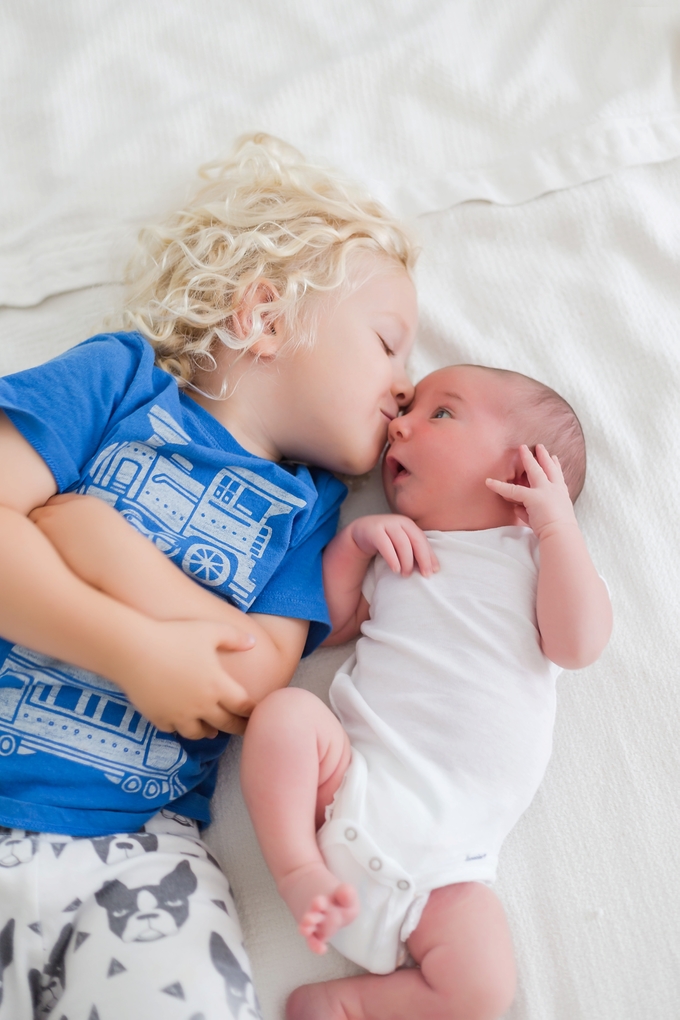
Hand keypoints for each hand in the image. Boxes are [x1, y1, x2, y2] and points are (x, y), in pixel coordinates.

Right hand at [121, 618, 255, 739]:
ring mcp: (179, 714)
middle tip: (242, 730)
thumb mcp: (209, 630)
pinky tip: (181, 724)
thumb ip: (234, 637)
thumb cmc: (175, 635)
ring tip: (211, 730)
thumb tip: (253, 643)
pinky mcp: (158, 717)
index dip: (251, 712)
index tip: (256, 714)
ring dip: (208, 731)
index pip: (242, 706)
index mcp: (217, 685)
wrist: (134, 649)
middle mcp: (201, 705)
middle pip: (225, 723)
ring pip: (198, 733)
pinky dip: (179, 728)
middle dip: (236, 727)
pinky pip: (172, 729)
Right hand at [348, 514, 438, 575]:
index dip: (430, 556)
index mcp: (409, 525)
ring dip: (407, 561)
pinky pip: (385, 545)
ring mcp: (386, 524)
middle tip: (425, 575)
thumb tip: (433, 569)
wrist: (361, 532)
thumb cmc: (386, 541)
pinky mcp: (374, 531)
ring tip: (406, 575)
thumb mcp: (401, 544)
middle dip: (422, 559)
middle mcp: (399, 522)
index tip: (434, 571)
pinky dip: (392, 558)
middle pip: (415, 541)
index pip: (423, 541)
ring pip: (402, 543)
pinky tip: (395, 569)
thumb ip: (415, 552)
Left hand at [486, 444, 577, 538]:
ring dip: (527, 458)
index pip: (558, 477)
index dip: (555, 467)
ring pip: (534, 470)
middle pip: (549, 468)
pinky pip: (512, 490)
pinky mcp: (532, 497)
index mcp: (561, 495)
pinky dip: (499, 486)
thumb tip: (516, 508)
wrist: (561, 534)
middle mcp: (555, 490)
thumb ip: (529, 511)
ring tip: (521, 448)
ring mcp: (544, 491)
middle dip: (543, 456)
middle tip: (539, 446)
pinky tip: (489, 482)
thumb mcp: (544, 517)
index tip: (555, 458)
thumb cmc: (555, 531)